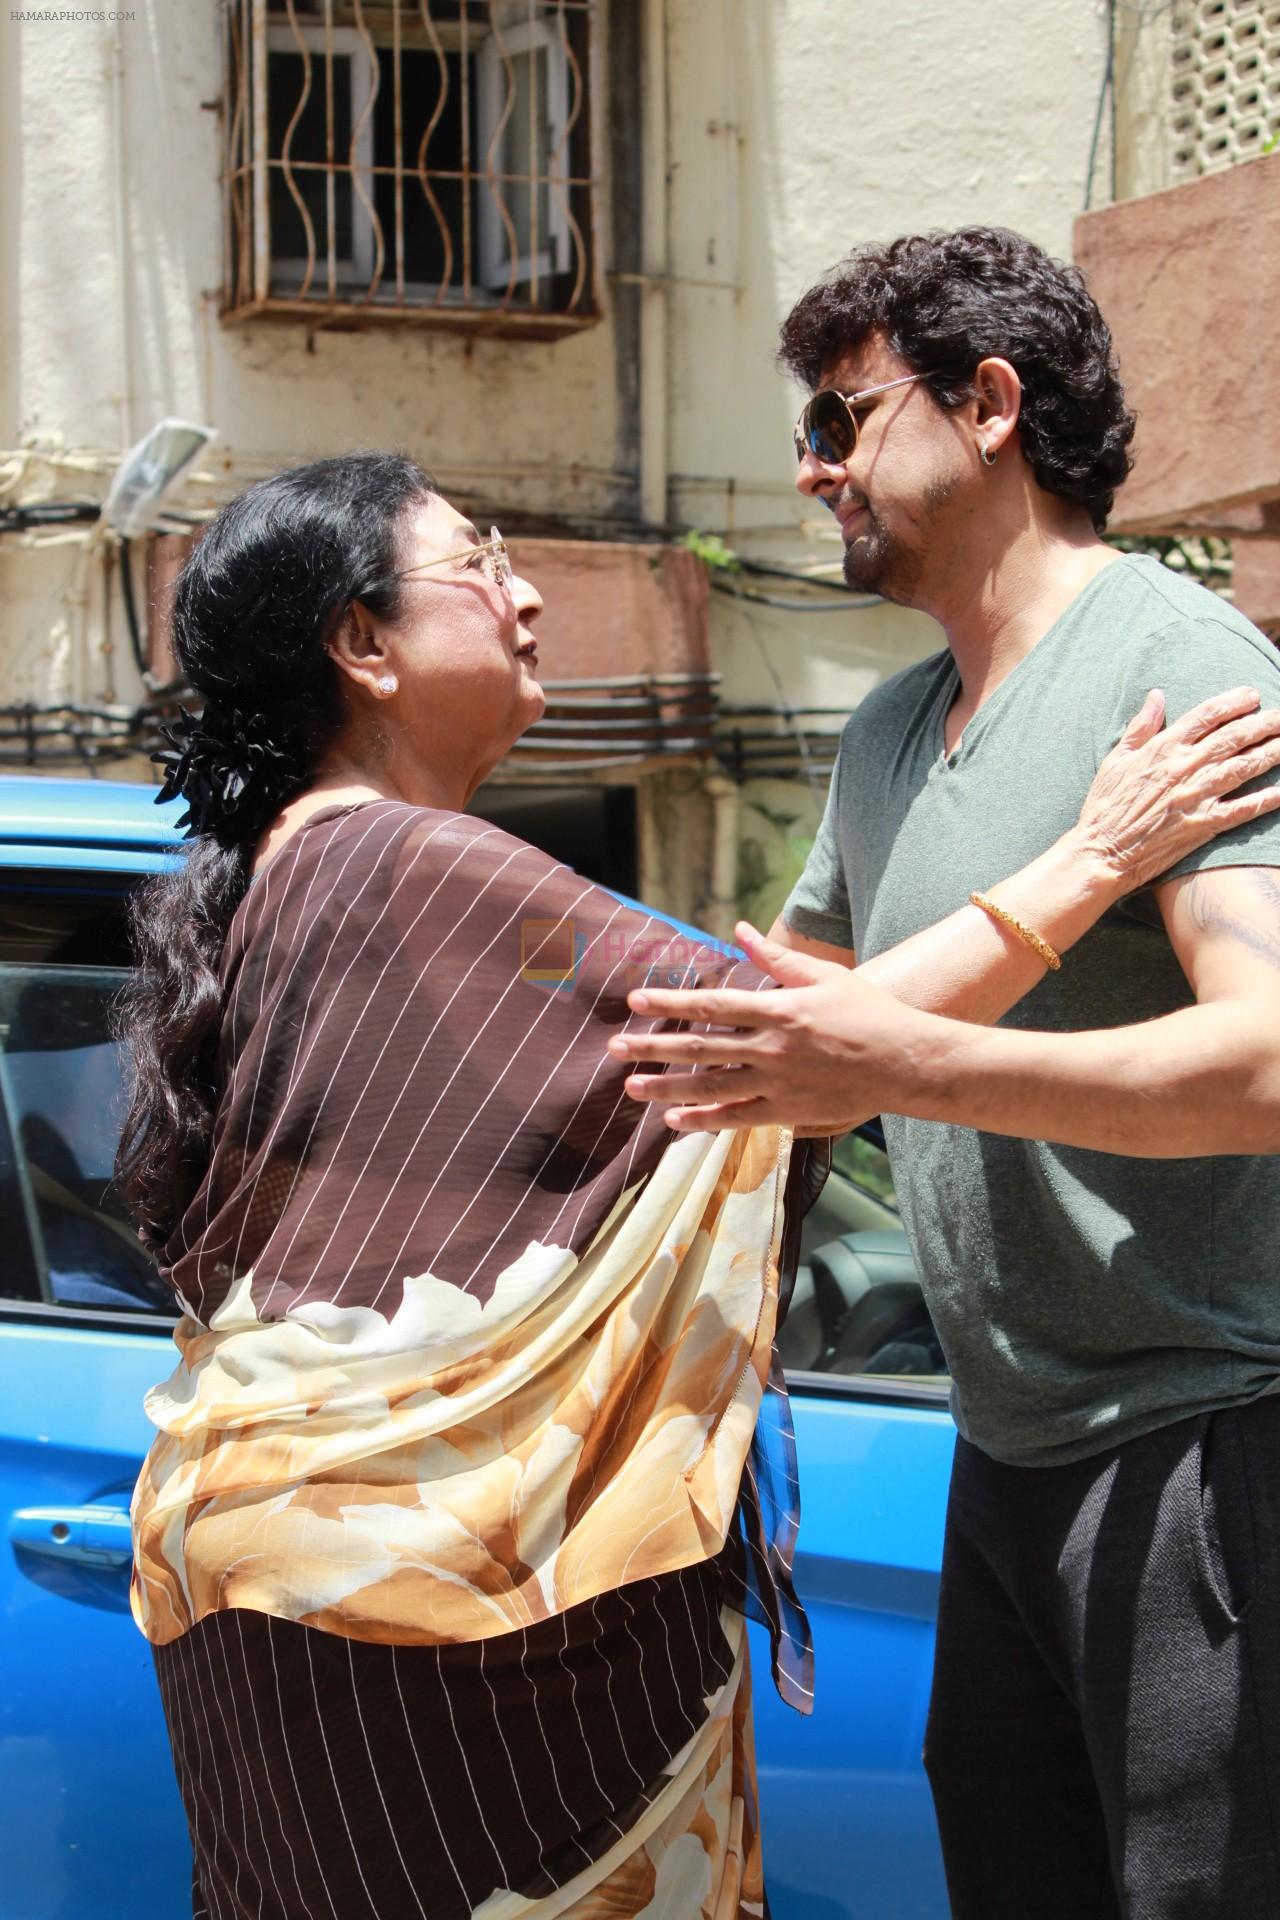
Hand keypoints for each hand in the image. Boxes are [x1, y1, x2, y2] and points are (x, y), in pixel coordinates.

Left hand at [608, 929, 931, 1133]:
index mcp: (777, 1009)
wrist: (906, 1062)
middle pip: (699, 1047)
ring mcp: (777, 1083)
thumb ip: (777, 959)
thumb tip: (741, 931)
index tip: (634, 1001)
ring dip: (666, 1087)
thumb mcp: (824, 976)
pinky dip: (703, 1121)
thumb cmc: (868, 1013)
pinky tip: (674, 1122)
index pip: (711, 1005)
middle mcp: (770, 1047)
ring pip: (709, 1086)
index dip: (669, 1002)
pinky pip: (736, 1119)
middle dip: (653, 1047)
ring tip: (631, 1087)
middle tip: (614, 1048)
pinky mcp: (787, 1112)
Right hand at [1072, 686, 1279, 893]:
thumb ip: (1140, 726)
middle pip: (1233, 737)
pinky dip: (1266, 799)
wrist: (1102, 853)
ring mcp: (1196, 797)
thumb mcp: (1116, 759)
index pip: (1206, 716)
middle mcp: (1185, 768)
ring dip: (1272, 753)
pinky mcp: (1203, 826)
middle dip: (1263, 723)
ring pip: (1243, 768)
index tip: (1252, 695)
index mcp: (1163, 749)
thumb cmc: (1105, 806)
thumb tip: (1157, 695)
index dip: (1233, 702)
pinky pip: (1243, 809)